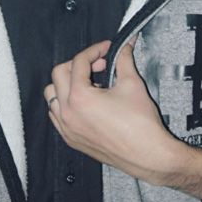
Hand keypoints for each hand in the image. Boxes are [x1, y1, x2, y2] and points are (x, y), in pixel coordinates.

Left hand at [43, 39, 181, 183]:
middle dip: (78, 64)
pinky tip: (85, 102)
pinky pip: (56, 115)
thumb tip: (124, 47)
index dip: (94, 50)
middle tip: (99, 65)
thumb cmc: (141, 126)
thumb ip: (124, 59)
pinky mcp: (71, 139)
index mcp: (80, 97)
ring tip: (90, 83)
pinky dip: (65, 103)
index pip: (79, 62)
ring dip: (67, 83)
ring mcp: (67, 128)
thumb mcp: (132, 83)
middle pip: (58, 74)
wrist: (148, 155)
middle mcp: (68, 113)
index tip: (106, 49)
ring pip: (52, 95)